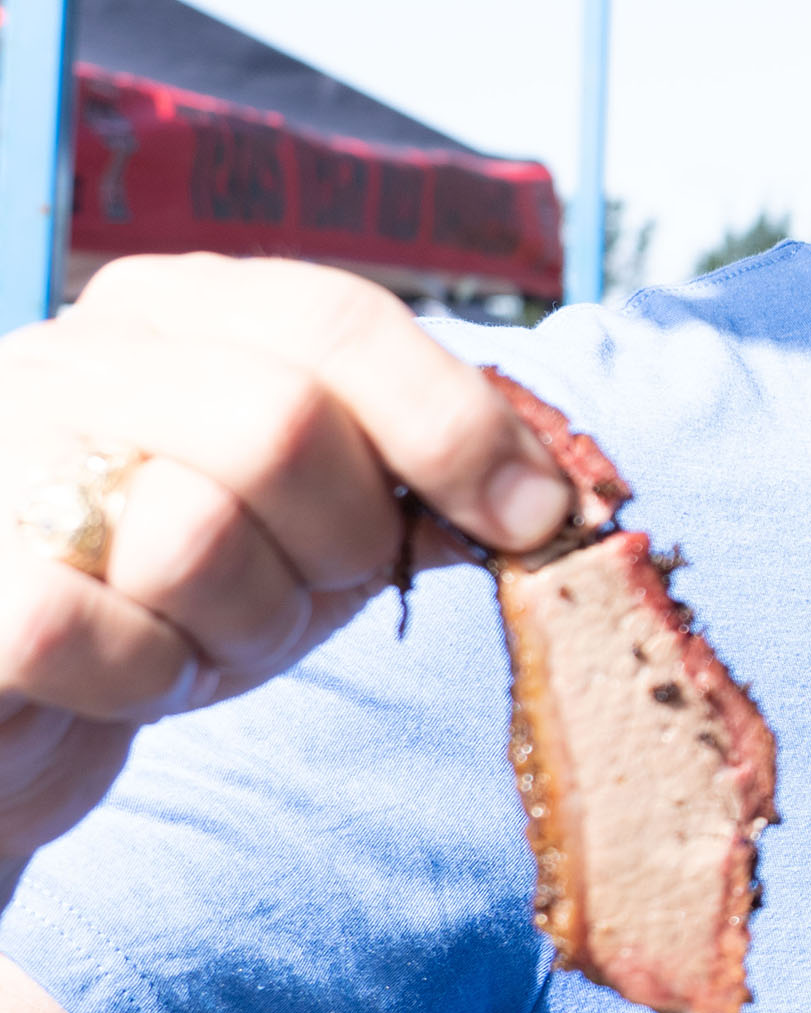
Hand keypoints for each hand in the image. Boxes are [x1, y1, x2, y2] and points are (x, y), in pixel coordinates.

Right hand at [0, 255, 572, 865]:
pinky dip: (148, 679)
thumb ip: (412, 485)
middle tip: (314, 591)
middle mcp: (75, 355)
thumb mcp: (306, 526)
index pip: (339, 319)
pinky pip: (99, 632)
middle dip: (342, 541)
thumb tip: (553, 494)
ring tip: (202, 635)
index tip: (537, 515)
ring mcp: (2, 455)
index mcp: (170, 309)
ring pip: (198, 537)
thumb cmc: (170, 600)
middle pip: (285, 424)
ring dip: (243, 626)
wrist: (8, 702)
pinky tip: (126, 675)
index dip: (456, 420)